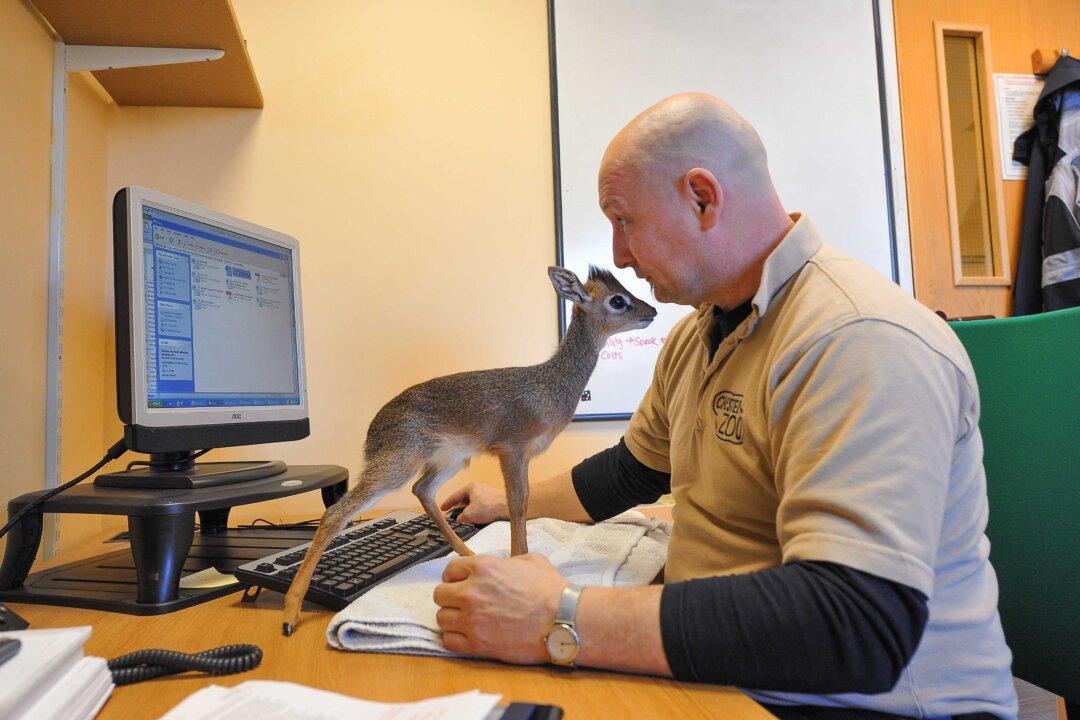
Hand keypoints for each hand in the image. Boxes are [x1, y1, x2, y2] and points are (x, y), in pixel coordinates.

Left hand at [433, 553, 567, 663]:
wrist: (563, 620)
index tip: (462, 584)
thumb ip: (507, 561)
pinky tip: (469, 636)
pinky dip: (455, 639)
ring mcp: (471, 619)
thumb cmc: (551, 590)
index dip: (456, 577)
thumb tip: (501, 566)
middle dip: (451, 598)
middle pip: (439, 594)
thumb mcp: (531, 561)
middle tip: (464, 603)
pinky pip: (448, 641)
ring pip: (441, 618)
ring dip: (452, 619)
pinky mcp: (476, 644)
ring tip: (468, 621)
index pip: (449, 570)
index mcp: (482, 567)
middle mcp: (471, 592)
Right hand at [439, 482, 508, 523]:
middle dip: (458, 507)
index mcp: (471, 487)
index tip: (441, 508)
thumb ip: (460, 516)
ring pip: (473, 502)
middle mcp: (479, 487)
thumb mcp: (469, 515)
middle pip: (464, 498)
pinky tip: (477, 519)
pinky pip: (482, 505)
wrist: (510, 508)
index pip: (455, 495)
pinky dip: (477, 511)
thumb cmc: (489, 509)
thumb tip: (460, 518)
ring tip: (464, 518)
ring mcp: (488, 493)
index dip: (447, 503)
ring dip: (468, 510)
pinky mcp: (495, 500)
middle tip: (451, 514)